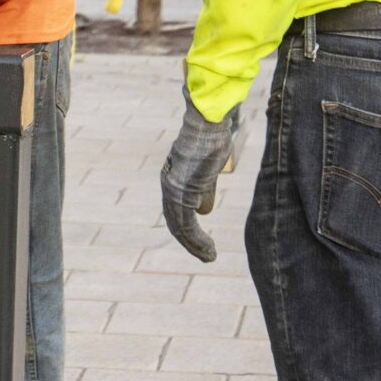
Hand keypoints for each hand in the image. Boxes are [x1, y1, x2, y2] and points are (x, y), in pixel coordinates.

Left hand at [159, 93, 243, 263]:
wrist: (208, 123)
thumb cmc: (211, 139)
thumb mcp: (209, 169)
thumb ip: (205, 189)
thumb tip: (204, 210)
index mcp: (173, 179)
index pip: (177, 211)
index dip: (189, 230)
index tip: (203, 244)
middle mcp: (168, 186)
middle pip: (176, 222)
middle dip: (191, 243)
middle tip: (207, 256)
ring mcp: (172, 190)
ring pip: (180, 227)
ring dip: (195, 246)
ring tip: (209, 257)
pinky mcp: (180, 193)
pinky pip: (186, 225)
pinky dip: (197, 242)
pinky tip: (208, 251)